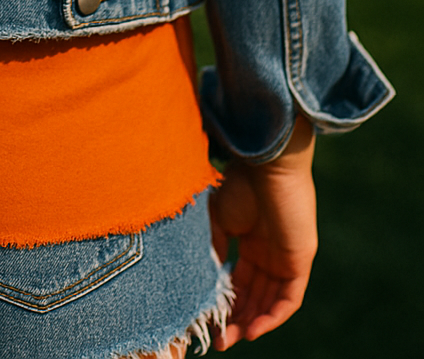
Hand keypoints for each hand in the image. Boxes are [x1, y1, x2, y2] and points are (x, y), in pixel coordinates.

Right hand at [210, 114, 316, 347]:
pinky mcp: (300, 260)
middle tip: (220, 339)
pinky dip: (272, 316)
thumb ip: (213, 249)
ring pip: (271, 301)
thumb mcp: (217, 220)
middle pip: (256, 295)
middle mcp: (270, 251)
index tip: (208, 319)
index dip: (226, 301)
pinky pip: (289, 298)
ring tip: (232, 339)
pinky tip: (254, 329)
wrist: (266, 164)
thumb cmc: (239, 184)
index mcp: (251, 239)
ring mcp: (286, 257)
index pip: (240, 280)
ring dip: (253, 322)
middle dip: (238, 319)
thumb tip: (204, 282)